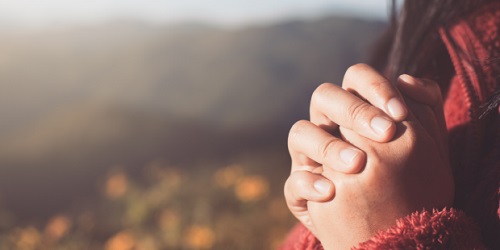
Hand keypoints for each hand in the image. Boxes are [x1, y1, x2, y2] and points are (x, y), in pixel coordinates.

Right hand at [308, 73, 453, 248]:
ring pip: (300, 133)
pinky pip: (293, 181)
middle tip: (386, 134)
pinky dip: (309, 183)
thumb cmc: (408, 182)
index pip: (356, 79)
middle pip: (324, 96)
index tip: (400, 113)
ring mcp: (309, 158)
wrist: (394, 228)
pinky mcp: (300, 190)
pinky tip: (331, 193)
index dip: (375, 87)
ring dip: (329, 146)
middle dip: (355, 111)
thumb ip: (426, 109)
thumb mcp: (427, 146)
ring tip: (358, 164)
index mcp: (355, 111)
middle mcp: (328, 127)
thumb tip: (408, 80)